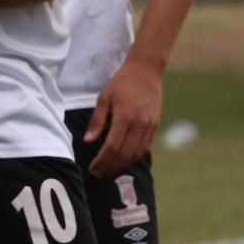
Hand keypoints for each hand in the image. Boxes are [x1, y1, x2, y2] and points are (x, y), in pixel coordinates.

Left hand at [84, 60, 160, 176]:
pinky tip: (123, 159)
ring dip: (122, 165)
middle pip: (124, 154)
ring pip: (136, 154)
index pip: (112, 147)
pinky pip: (145, 147)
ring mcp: (150, 125)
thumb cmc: (122, 82)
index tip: (92, 168)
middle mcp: (140, 123)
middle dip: (110, 166)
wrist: (147, 70)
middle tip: (98, 173)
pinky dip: (133, 157)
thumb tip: (88, 142)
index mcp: (125, 116)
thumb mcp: (104, 98)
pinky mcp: (155, 125)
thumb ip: (97, 121)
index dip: (101, 161)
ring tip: (109, 169)